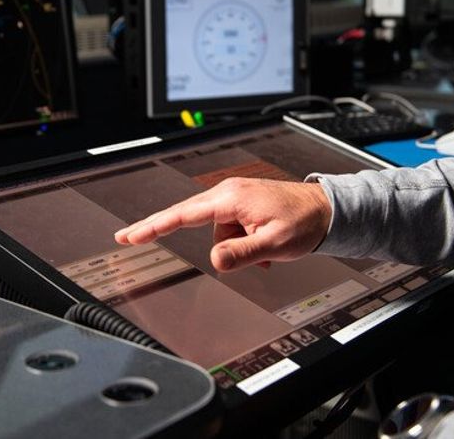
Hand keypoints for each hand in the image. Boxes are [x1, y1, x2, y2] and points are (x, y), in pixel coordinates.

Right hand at [114, 177, 332, 271]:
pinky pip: (230, 229)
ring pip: (216, 231)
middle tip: (127, 238)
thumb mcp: (274, 244)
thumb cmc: (304, 222)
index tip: (130, 235)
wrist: (326, 210)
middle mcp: (228, 193)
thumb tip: (214, 260)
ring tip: (263, 251)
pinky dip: (241, 242)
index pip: (181, 215)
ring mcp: (234, 197)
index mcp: (230, 199)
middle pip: (186, 216)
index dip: (152, 226)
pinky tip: (262, 248)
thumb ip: (242, 253)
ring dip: (233, 246)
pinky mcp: (242, 204)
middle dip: (164, 229)